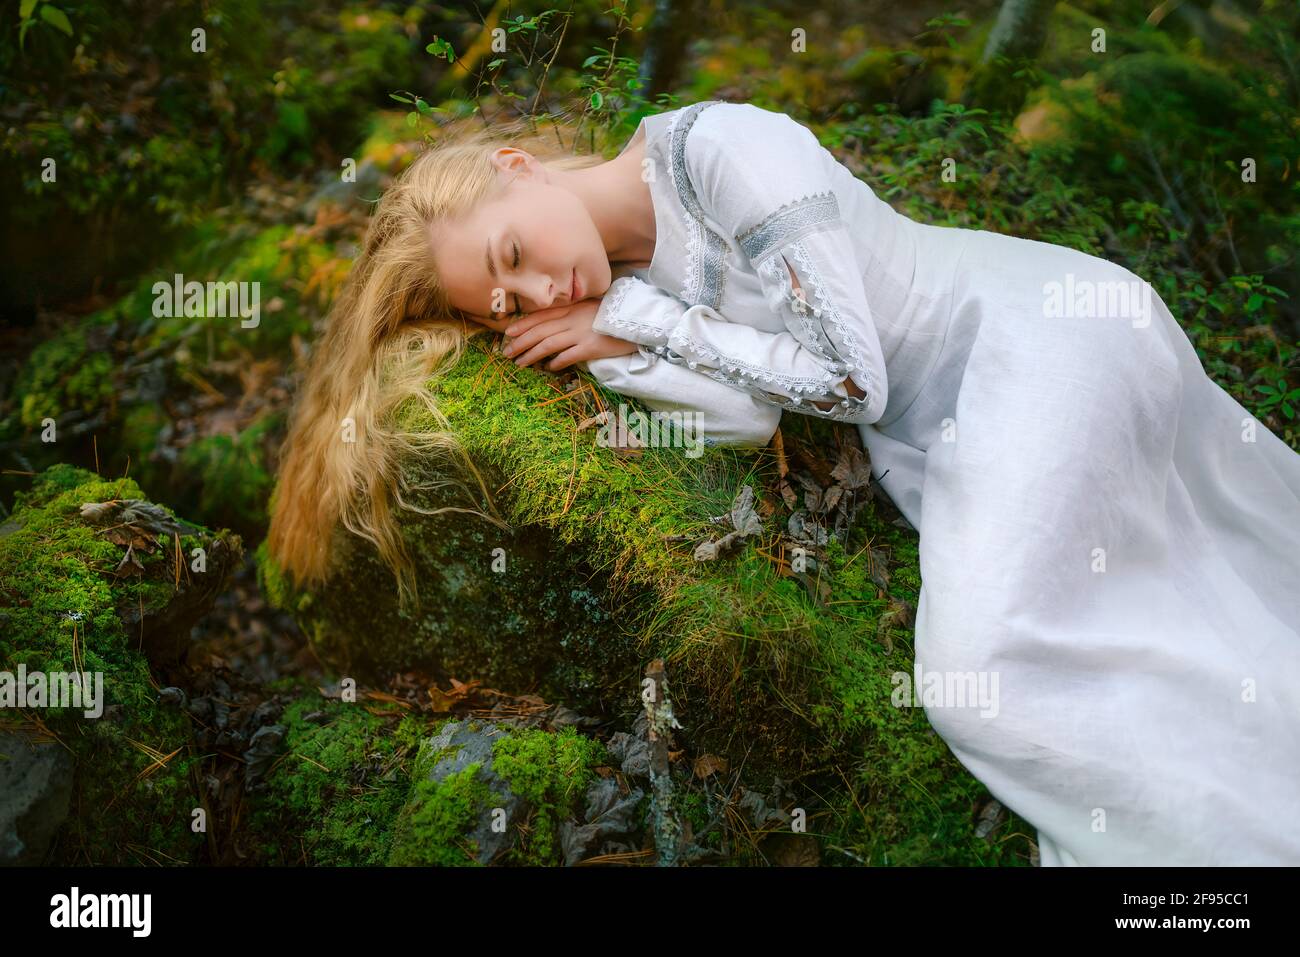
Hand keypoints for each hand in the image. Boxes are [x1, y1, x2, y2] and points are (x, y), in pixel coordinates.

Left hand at [501, 299, 636, 370]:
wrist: (637, 320)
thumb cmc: (615, 314)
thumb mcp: (592, 307)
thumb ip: (574, 312)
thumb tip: (556, 324)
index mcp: (572, 308)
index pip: (541, 316)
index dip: (523, 324)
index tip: (508, 332)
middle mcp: (572, 319)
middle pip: (539, 331)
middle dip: (520, 342)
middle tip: (506, 353)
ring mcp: (580, 333)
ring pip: (548, 344)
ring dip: (531, 355)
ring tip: (520, 364)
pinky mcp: (590, 347)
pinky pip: (568, 356)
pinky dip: (556, 362)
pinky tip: (548, 368)